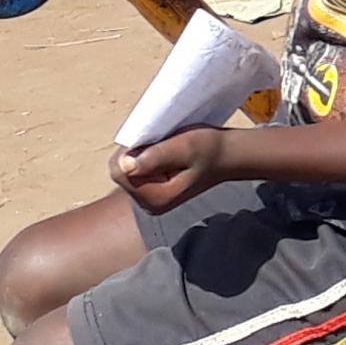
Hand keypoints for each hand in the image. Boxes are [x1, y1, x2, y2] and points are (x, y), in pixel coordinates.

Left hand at [109, 127, 231, 212]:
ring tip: (165, 147)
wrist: (225, 156)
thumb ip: (155, 157)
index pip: (120, 173)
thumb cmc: (209, 148)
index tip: (153, 140)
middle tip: (162, 143)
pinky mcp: (150, 191)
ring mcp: (148, 199)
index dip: (129, 151)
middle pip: (120, 172)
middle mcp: (149, 204)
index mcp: (156, 199)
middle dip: (134, 152)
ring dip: (139, 153)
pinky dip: (143, 157)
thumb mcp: (185, 147)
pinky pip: (134, 170)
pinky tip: (163, 153)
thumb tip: (125, 166)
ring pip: (125, 170)